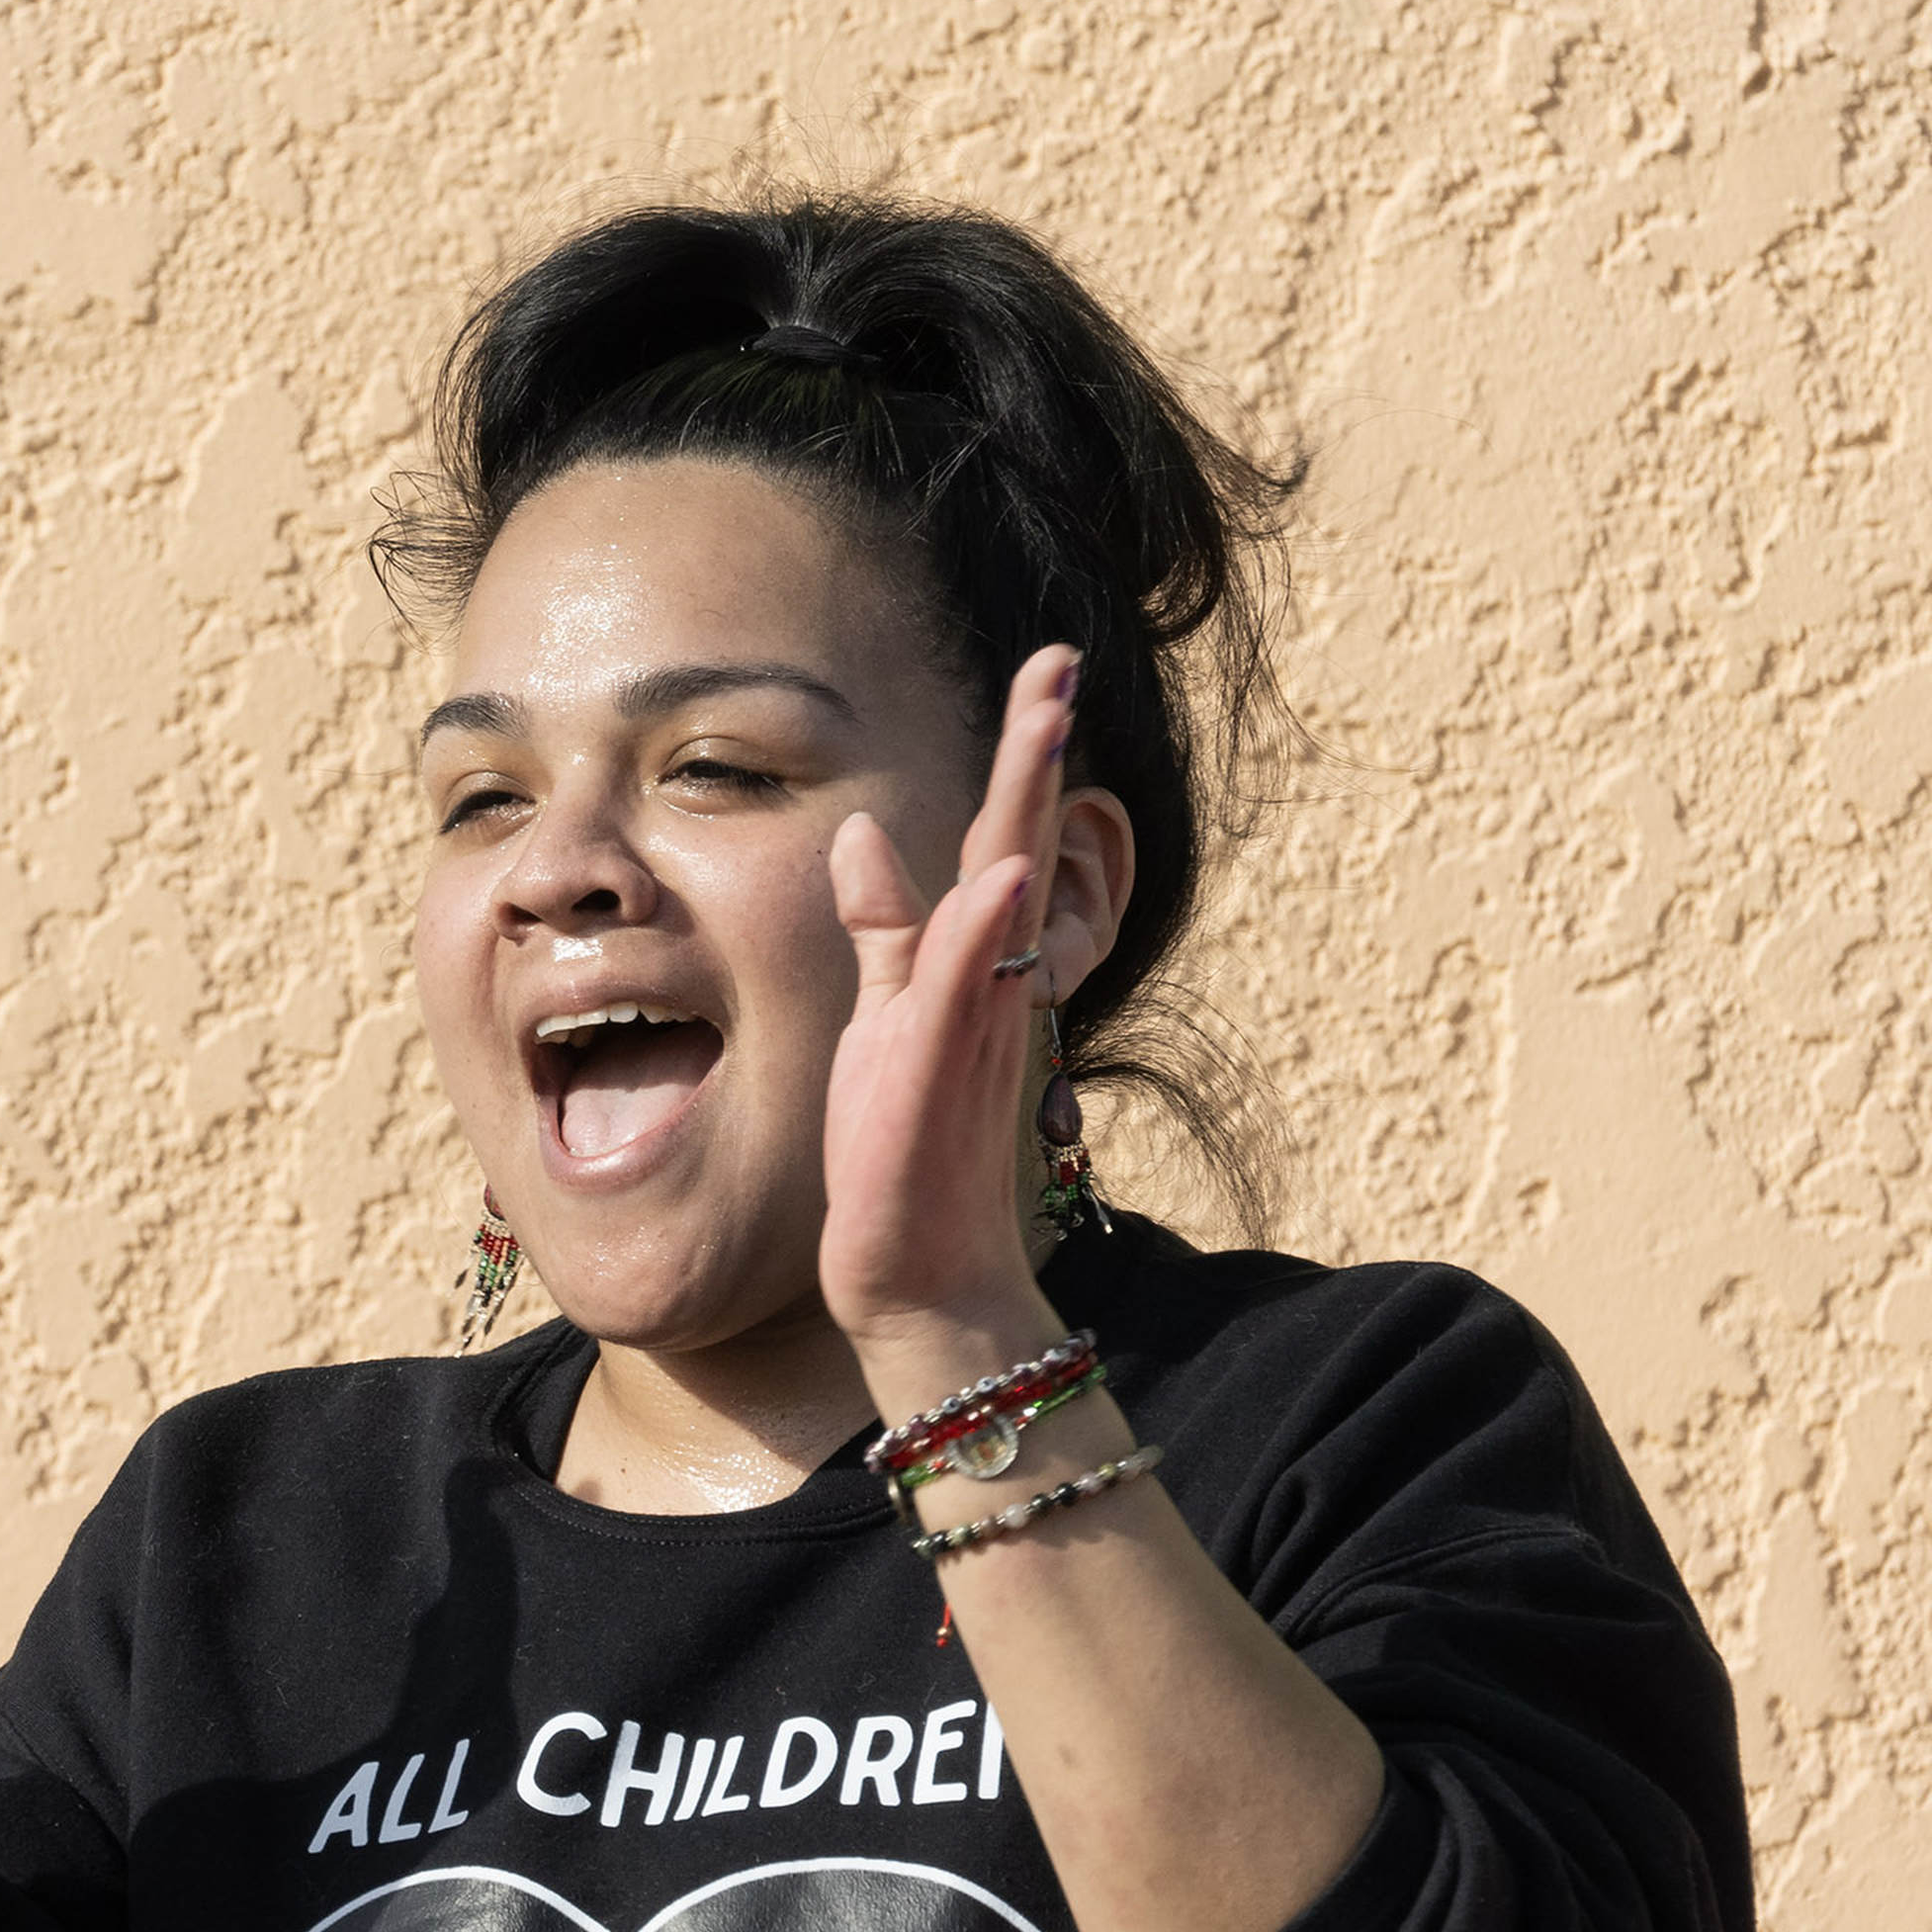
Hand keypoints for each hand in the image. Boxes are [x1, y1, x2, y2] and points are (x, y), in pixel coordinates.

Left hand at [816, 644, 1091, 1378]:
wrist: (921, 1271)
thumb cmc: (900, 1151)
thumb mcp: (882, 1017)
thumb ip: (883, 928)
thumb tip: (868, 833)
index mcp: (971, 967)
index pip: (999, 841)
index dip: (1020, 758)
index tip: (1047, 672)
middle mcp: (987, 985)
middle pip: (1018, 845)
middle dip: (1038, 752)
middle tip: (1063, 660)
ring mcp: (972, 1026)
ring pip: (1005, 898)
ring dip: (1026, 808)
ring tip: (1047, 718)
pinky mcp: (943, 1076)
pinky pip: (968, 993)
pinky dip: (985, 934)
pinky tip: (1003, 877)